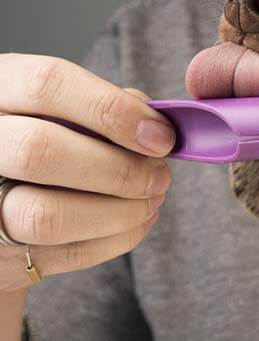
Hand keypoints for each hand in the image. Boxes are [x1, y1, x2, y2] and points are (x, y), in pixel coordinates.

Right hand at [0, 53, 174, 291]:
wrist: (5, 198)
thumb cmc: (49, 140)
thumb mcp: (64, 108)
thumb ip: (104, 106)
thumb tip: (155, 124)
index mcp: (0, 89)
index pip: (47, 85)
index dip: (113, 110)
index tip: (161, 136)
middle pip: (40, 150)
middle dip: (118, 168)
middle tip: (160, 176)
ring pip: (46, 215)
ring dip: (118, 212)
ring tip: (152, 201)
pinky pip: (60, 254)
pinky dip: (115, 240)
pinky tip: (139, 221)